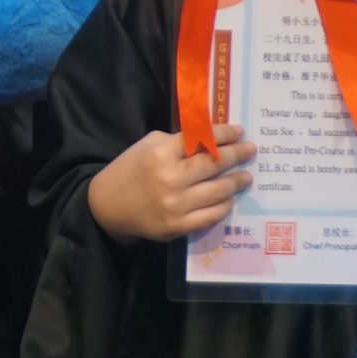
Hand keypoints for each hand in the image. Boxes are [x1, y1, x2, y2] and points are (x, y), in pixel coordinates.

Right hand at [87, 124, 255, 242]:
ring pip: (219, 191)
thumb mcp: (147, 147)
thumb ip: (177, 143)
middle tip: (251, 150)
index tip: (239, 131)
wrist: (106, 206)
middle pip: (215, 164)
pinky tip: (229, 198)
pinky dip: (224, 205)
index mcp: (160, 154)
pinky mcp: (178, 226)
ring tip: (246, 176)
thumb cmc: (129, 170)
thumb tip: (211, 140)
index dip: (224, 134)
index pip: (201, 140)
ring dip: (237, 181)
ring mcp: (175, 204)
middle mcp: (170, 178)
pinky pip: (212, 215)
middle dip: (237, 155)